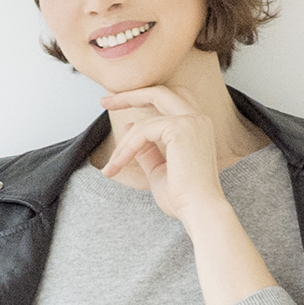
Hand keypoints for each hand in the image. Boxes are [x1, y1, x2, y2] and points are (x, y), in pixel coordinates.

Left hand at [99, 83, 227, 222]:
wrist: (199, 211)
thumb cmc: (183, 198)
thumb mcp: (159, 170)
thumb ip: (147, 149)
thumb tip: (130, 129)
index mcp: (196, 126)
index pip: (166, 102)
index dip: (141, 100)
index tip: (115, 108)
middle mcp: (197, 119)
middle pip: (158, 92)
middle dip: (129, 95)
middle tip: (103, 102)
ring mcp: (191, 121)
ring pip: (144, 121)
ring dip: (123, 144)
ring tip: (112, 165)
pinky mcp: (180, 128)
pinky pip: (142, 132)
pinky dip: (127, 148)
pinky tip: (118, 165)